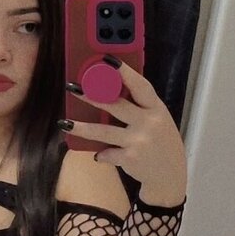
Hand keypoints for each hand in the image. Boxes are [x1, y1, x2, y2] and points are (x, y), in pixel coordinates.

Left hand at [63, 61, 186, 206]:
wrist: (170, 176)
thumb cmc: (161, 143)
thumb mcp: (158, 121)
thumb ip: (140, 108)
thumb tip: (109, 91)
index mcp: (156, 108)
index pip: (140, 86)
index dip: (125, 72)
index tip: (107, 59)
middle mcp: (148, 122)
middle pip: (115, 105)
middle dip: (91, 95)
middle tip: (72, 86)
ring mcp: (139, 140)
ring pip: (103, 131)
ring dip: (81, 127)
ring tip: (65, 123)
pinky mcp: (130, 158)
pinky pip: (107, 153)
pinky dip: (101, 155)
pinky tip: (98, 155)